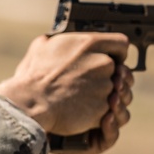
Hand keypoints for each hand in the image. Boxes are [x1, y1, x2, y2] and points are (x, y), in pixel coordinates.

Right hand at [0, 33, 133, 153]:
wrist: (31, 103)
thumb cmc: (32, 76)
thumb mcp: (41, 47)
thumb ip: (57, 41)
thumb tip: (55, 39)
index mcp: (89, 44)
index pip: (121, 43)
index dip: (118, 53)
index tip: (112, 59)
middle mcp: (102, 63)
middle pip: (123, 71)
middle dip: (112, 78)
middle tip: (97, 85)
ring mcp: (105, 86)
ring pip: (120, 93)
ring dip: (110, 97)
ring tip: (92, 101)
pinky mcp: (104, 107)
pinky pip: (113, 112)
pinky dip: (103, 114)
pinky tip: (91, 114)